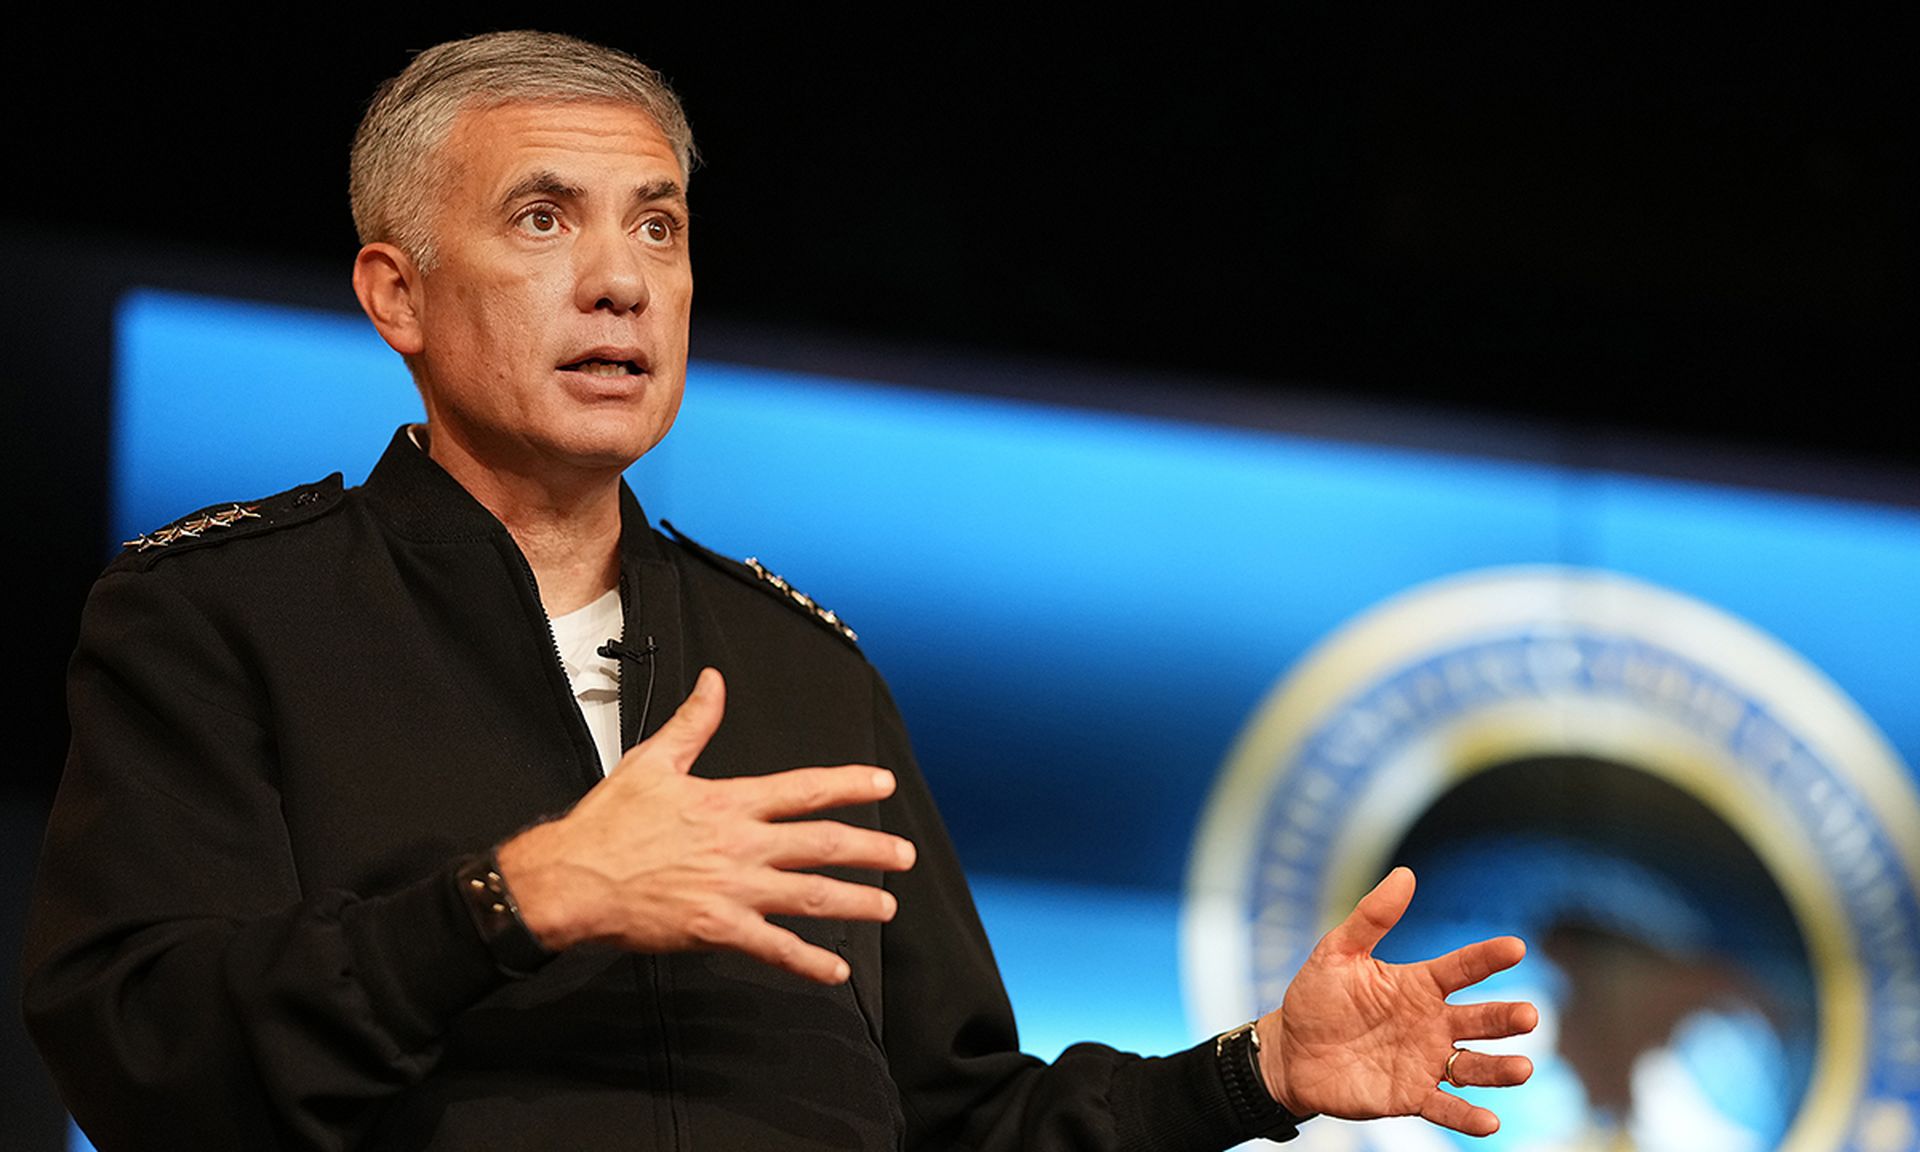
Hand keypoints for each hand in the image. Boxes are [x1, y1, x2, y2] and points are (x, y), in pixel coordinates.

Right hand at [494, 667, 916, 983]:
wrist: (570, 879)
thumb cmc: (607, 824)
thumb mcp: (652, 761)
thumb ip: (694, 723)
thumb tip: (714, 682)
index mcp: (728, 802)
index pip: (804, 789)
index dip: (849, 786)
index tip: (883, 785)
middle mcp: (740, 844)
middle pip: (821, 844)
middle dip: (870, 849)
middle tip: (905, 855)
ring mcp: (732, 888)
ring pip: (809, 895)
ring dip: (854, 901)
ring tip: (886, 906)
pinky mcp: (717, 928)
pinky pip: (773, 948)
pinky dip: (807, 960)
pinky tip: (835, 969)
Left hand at [1256, 867, 1536, 1136]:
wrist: (1291, 1052)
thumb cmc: (1317, 998)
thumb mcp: (1337, 952)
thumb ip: (1372, 917)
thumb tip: (1404, 874)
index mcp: (1418, 985)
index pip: (1461, 968)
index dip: (1487, 958)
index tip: (1515, 947)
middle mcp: (1432, 1023)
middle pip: (1479, 1020)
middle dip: (1505, 1018)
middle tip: (1529, 1015)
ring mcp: (1425, 1061)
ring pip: (1473, 1066)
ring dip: (1499, 1069)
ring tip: (1523, 1068)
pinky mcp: (1411, 1097)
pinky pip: (1445, 1107)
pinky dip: (1467, 1116)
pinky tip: (1489, 1121)